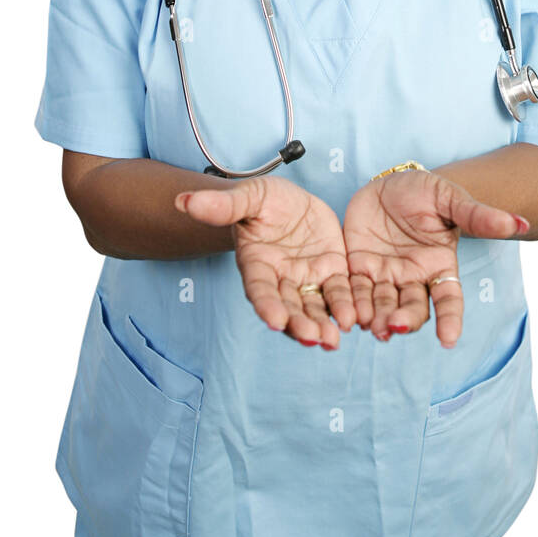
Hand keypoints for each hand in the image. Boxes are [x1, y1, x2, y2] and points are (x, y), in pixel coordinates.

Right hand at [175, 176, 354, 349]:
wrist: (288, 201)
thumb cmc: (262, 201)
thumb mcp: (248, 197)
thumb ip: (222, 205)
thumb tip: (184, 201)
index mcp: (257, 264)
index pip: (260, 289)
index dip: (267, 305)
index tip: (275, 320)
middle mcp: (281, 279)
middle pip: (289, 307)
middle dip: (300, 324)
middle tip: (313, 339)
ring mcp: (307, 279)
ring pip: (314, 307)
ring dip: (323, 324)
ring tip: (332, 340)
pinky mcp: (331, 272)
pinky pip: (339, 292)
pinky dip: (345, 307)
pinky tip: (354, 319)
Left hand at [342, 170, 525, 347]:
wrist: (389, 183)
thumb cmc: (426, 192)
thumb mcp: (451, 199)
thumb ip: (480, 215)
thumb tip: (519, 223)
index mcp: (439, 267)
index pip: (448, 299)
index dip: (449, 319)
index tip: (449, 339)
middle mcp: (412, 278)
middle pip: (412, 308)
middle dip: (405, 320)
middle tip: (396, 327)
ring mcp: (385, 276)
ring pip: (382, 305)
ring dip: (377, 318)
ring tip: (372, 325)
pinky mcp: (357, 268)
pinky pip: (355, 290)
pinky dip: (352, 303)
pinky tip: (348, 313)